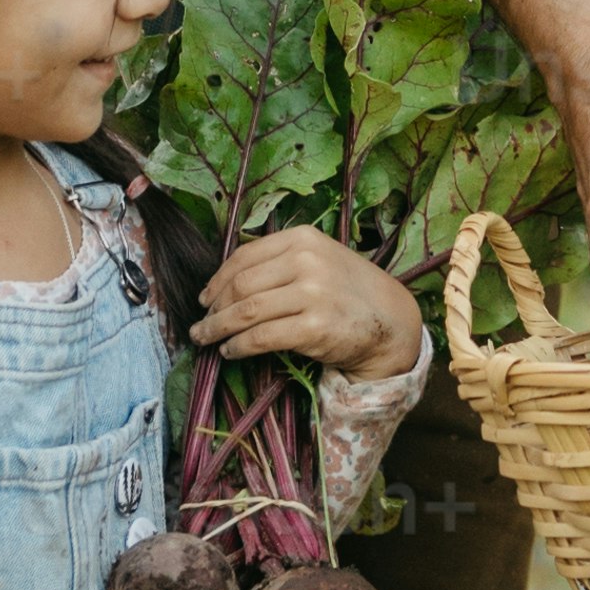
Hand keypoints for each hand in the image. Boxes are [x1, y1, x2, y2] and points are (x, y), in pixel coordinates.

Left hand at [195, 224, 424, 386]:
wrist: (389, 320)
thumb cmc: (347, 290)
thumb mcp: (319, 259)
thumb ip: (280, 261)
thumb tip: (226, 281)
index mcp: (303, 239)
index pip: (245, 256)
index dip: (217, 279)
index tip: (205, 297)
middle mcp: (307, 261)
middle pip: (241, 285)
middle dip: (213, 307)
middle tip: (200, 323)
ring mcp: (312, 293)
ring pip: (247, 312)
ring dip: (218, 328)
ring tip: (206, 338)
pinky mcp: (315, 327)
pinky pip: (262, 337)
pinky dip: (239, 346)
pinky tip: (230, 351)